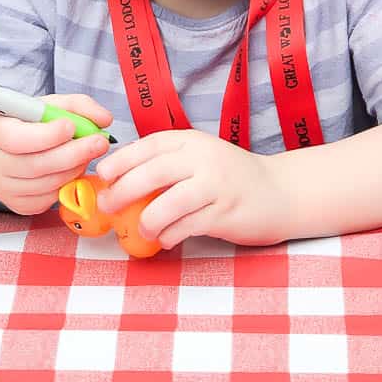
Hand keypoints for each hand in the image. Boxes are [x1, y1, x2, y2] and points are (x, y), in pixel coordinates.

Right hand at [0, 93, 113, 214]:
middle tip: (100, 142)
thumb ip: (77, 106)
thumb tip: (105, 119)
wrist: (5, 145)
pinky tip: (72, 169)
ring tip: (88, 153)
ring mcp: (0, 188)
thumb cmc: (27, 121)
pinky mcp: (15, 204)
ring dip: (74, 169)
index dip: (46, 135)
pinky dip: (65, 185)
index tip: (71, 126)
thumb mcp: (48, 104)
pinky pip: (46, 200)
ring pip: (44, 184)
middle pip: (34, 165)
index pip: (16, 139)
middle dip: (73, 154)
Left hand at [96, 129, 285, 250]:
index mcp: (192, 141)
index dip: (122, 159)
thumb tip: (120, 181)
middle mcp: (204, 158)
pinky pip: (188, 226)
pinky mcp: (226, 212)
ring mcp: (217, 185)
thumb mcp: (200, 159)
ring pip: (171, 202)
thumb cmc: (230, 177)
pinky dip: (170, 235)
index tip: (102, 174)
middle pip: (155, 171)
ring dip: (148, 219)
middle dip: (124, 190)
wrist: (280, 192)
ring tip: (141, 230)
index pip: (150, 145)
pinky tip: (166, 239)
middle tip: (107, 206)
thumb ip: (168, 164)